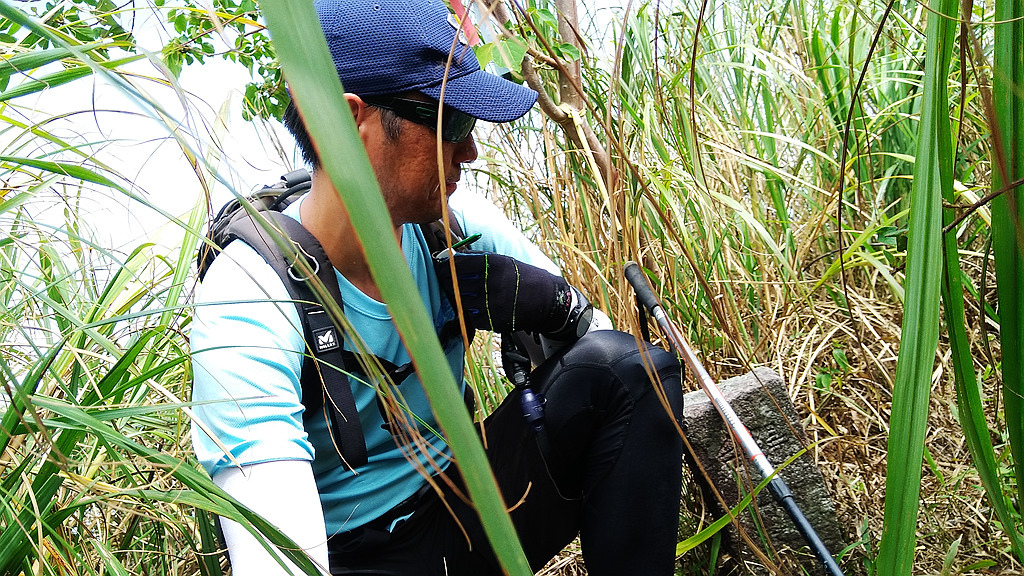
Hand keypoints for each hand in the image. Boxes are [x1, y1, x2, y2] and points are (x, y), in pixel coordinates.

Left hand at [434, 252, 583, 334]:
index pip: (458, 264)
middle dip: (447, 282)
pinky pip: (472, 317)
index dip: (445, 265)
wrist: (547, 301)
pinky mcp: (494, 320)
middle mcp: (491, 283)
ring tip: (460, 293)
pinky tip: (476, 307)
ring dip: (458, 298)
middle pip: (456, 283)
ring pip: (461, 301)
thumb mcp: (505, 261)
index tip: (439, 265)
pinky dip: (471, 312)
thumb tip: (454, 257)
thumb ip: (480, 259)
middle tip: (444, 280)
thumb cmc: (524, 278)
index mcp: (493, 264)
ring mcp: (492, 303)